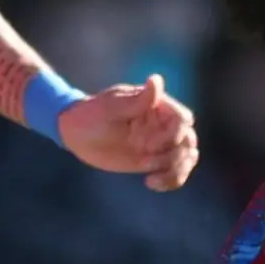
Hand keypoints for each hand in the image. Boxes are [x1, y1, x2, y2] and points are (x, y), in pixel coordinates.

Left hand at [57, 73, 199, 190]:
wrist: (76, 132)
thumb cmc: (92, 113)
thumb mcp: (111, 106)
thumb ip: (137, 100)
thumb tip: (156, 80)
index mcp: (157, 106)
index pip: (182, 119)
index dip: (171, 135)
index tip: (145, 144)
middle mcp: (162, 124)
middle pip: (188, 141)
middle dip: (174, 155)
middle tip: (145, 162)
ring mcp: (160, 143)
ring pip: (186, 158)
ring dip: (176, 171)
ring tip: (152, 180)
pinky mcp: (153, 160)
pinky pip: (174, 171)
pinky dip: (171, 180)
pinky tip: (151, 183)